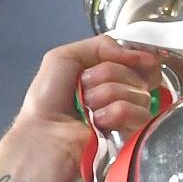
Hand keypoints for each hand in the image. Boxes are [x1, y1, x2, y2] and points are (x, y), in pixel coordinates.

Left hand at [11, 36, 167, 170]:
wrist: (42, 134)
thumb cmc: (46, 101)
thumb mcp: (63, 58)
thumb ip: (99, 45)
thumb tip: (134, 53)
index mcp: (108, 75)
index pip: (140, 60)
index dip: (135, 57)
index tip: (128, 58)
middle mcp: (121, 93)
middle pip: (137, 73)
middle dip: (106, 75)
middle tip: (84, 90)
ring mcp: (128, 116)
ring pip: (138, 92)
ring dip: (106, 95)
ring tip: (87, 109)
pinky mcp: (131, 136)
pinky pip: (139, 113)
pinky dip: (116, 113)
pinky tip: (99, 122)